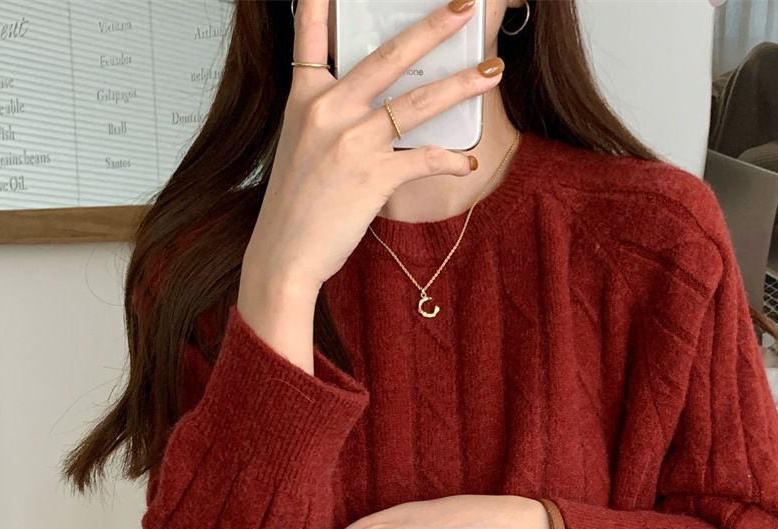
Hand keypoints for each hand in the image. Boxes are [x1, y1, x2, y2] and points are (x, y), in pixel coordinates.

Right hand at [238, 0, 504, 307]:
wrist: (286, 255)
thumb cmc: (295, 206)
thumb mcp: (300, 146)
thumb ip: (329, 116)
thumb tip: (372, 106)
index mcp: (305, 99)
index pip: (311, 38)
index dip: (322, 5)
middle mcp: (328, 111)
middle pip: (388, 57)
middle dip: (432, 28)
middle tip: (464, 8)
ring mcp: (352, 142)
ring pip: (417, 103)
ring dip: (461, 85)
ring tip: (492, 71)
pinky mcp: (373, 176)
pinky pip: (424, 158)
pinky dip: (450, 159)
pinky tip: (468, 161)